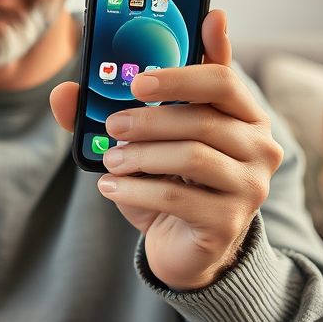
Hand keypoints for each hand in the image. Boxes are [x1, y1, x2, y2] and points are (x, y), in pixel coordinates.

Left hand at [50, 10, 282, 290]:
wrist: (182, 246)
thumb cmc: (168, 182)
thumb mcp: (145, 143)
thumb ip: (110, 111)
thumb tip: (62, 93)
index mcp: (244, 113)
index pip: (222, 80)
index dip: (181, 76)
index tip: (139, 79)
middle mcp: (259, 146)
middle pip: (203, 119)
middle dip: (149, 120)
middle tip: (111, 125)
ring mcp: (250, 186)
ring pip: (192, 157)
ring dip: (141, 156)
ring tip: (110, 160)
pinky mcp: (229, 221)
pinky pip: (177, 198)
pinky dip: (136, 189)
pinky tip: (111, 187)